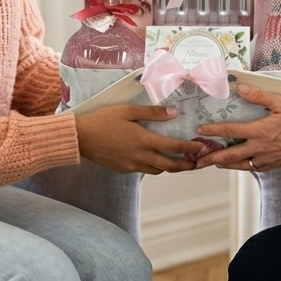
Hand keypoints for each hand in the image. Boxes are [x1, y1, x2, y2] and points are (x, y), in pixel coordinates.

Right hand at [74, 104, 205, 174]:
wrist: (80, 137)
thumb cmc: (103, 120)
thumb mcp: (128, 110)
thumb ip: (152, 112)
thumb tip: (174, 113)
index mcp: (143, 140)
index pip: (174, 147)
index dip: (190, 148)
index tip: (200, 147)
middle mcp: (140, 156)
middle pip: (169, 165)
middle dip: (185, 165)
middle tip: (196, 162)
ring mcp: (131, 165)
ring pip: (157, 170)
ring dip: (170, 167)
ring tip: (178, 161)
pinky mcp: (123, 169)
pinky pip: (144, 170)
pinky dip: (153, 166)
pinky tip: (154, 158)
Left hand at [193, 84, 280, 170]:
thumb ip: (259, 96)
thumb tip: (240, 88)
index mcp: (260, 131)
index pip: (231, 131)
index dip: (213, 131)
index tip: (200, 131)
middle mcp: (260, 148)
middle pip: (230, 156)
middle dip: (211, 158)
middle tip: (197, 160)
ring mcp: (266, 159)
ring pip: (240, 165)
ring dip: (224, 164)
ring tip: (212, 163)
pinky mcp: (273, 165)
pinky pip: (253, 168)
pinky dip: (242, 166)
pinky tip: (238, 164)